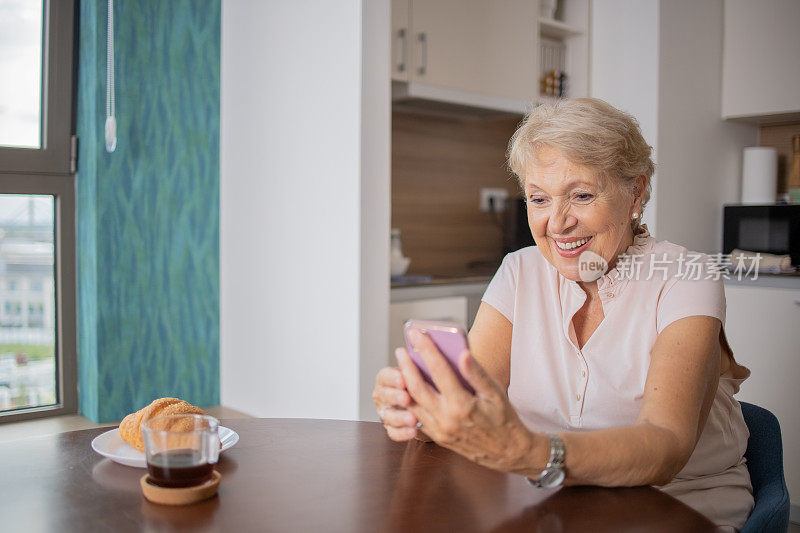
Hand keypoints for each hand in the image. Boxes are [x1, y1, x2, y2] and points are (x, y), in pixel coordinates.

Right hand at [372, 365, 421, 441]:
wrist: (425, 401)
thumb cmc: (422, 381)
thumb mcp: (420, 371)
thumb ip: (422, 366)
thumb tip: (434, 351)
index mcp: (387, 378)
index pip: (384, 376)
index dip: (392, 378)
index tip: (403, 378)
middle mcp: (383, 394)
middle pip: (383, 395)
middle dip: (395, 397)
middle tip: (407, 398)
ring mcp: (385, 412)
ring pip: (387, 416)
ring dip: (399, 417)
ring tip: (413, 419)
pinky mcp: (391, 427)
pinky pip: (393, 432)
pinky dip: (402, 433)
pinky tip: (414, 432)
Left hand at [396, 329, 543, 473]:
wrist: (507, 452)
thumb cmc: (504, 419)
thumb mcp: (496, 393)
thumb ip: (477, 373)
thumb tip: (463, 353)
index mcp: (462, 405)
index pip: (439, 370)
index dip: (426, 349)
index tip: (416, 334)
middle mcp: (447, 419)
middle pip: (417, 387)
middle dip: (406, 366)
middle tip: (400, 350)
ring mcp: (440, 430)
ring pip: (413, 404)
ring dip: (404, 385)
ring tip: (401, 367)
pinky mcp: (437, 437)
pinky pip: (417, 417)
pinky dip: (410, 402)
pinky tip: (408, 389)